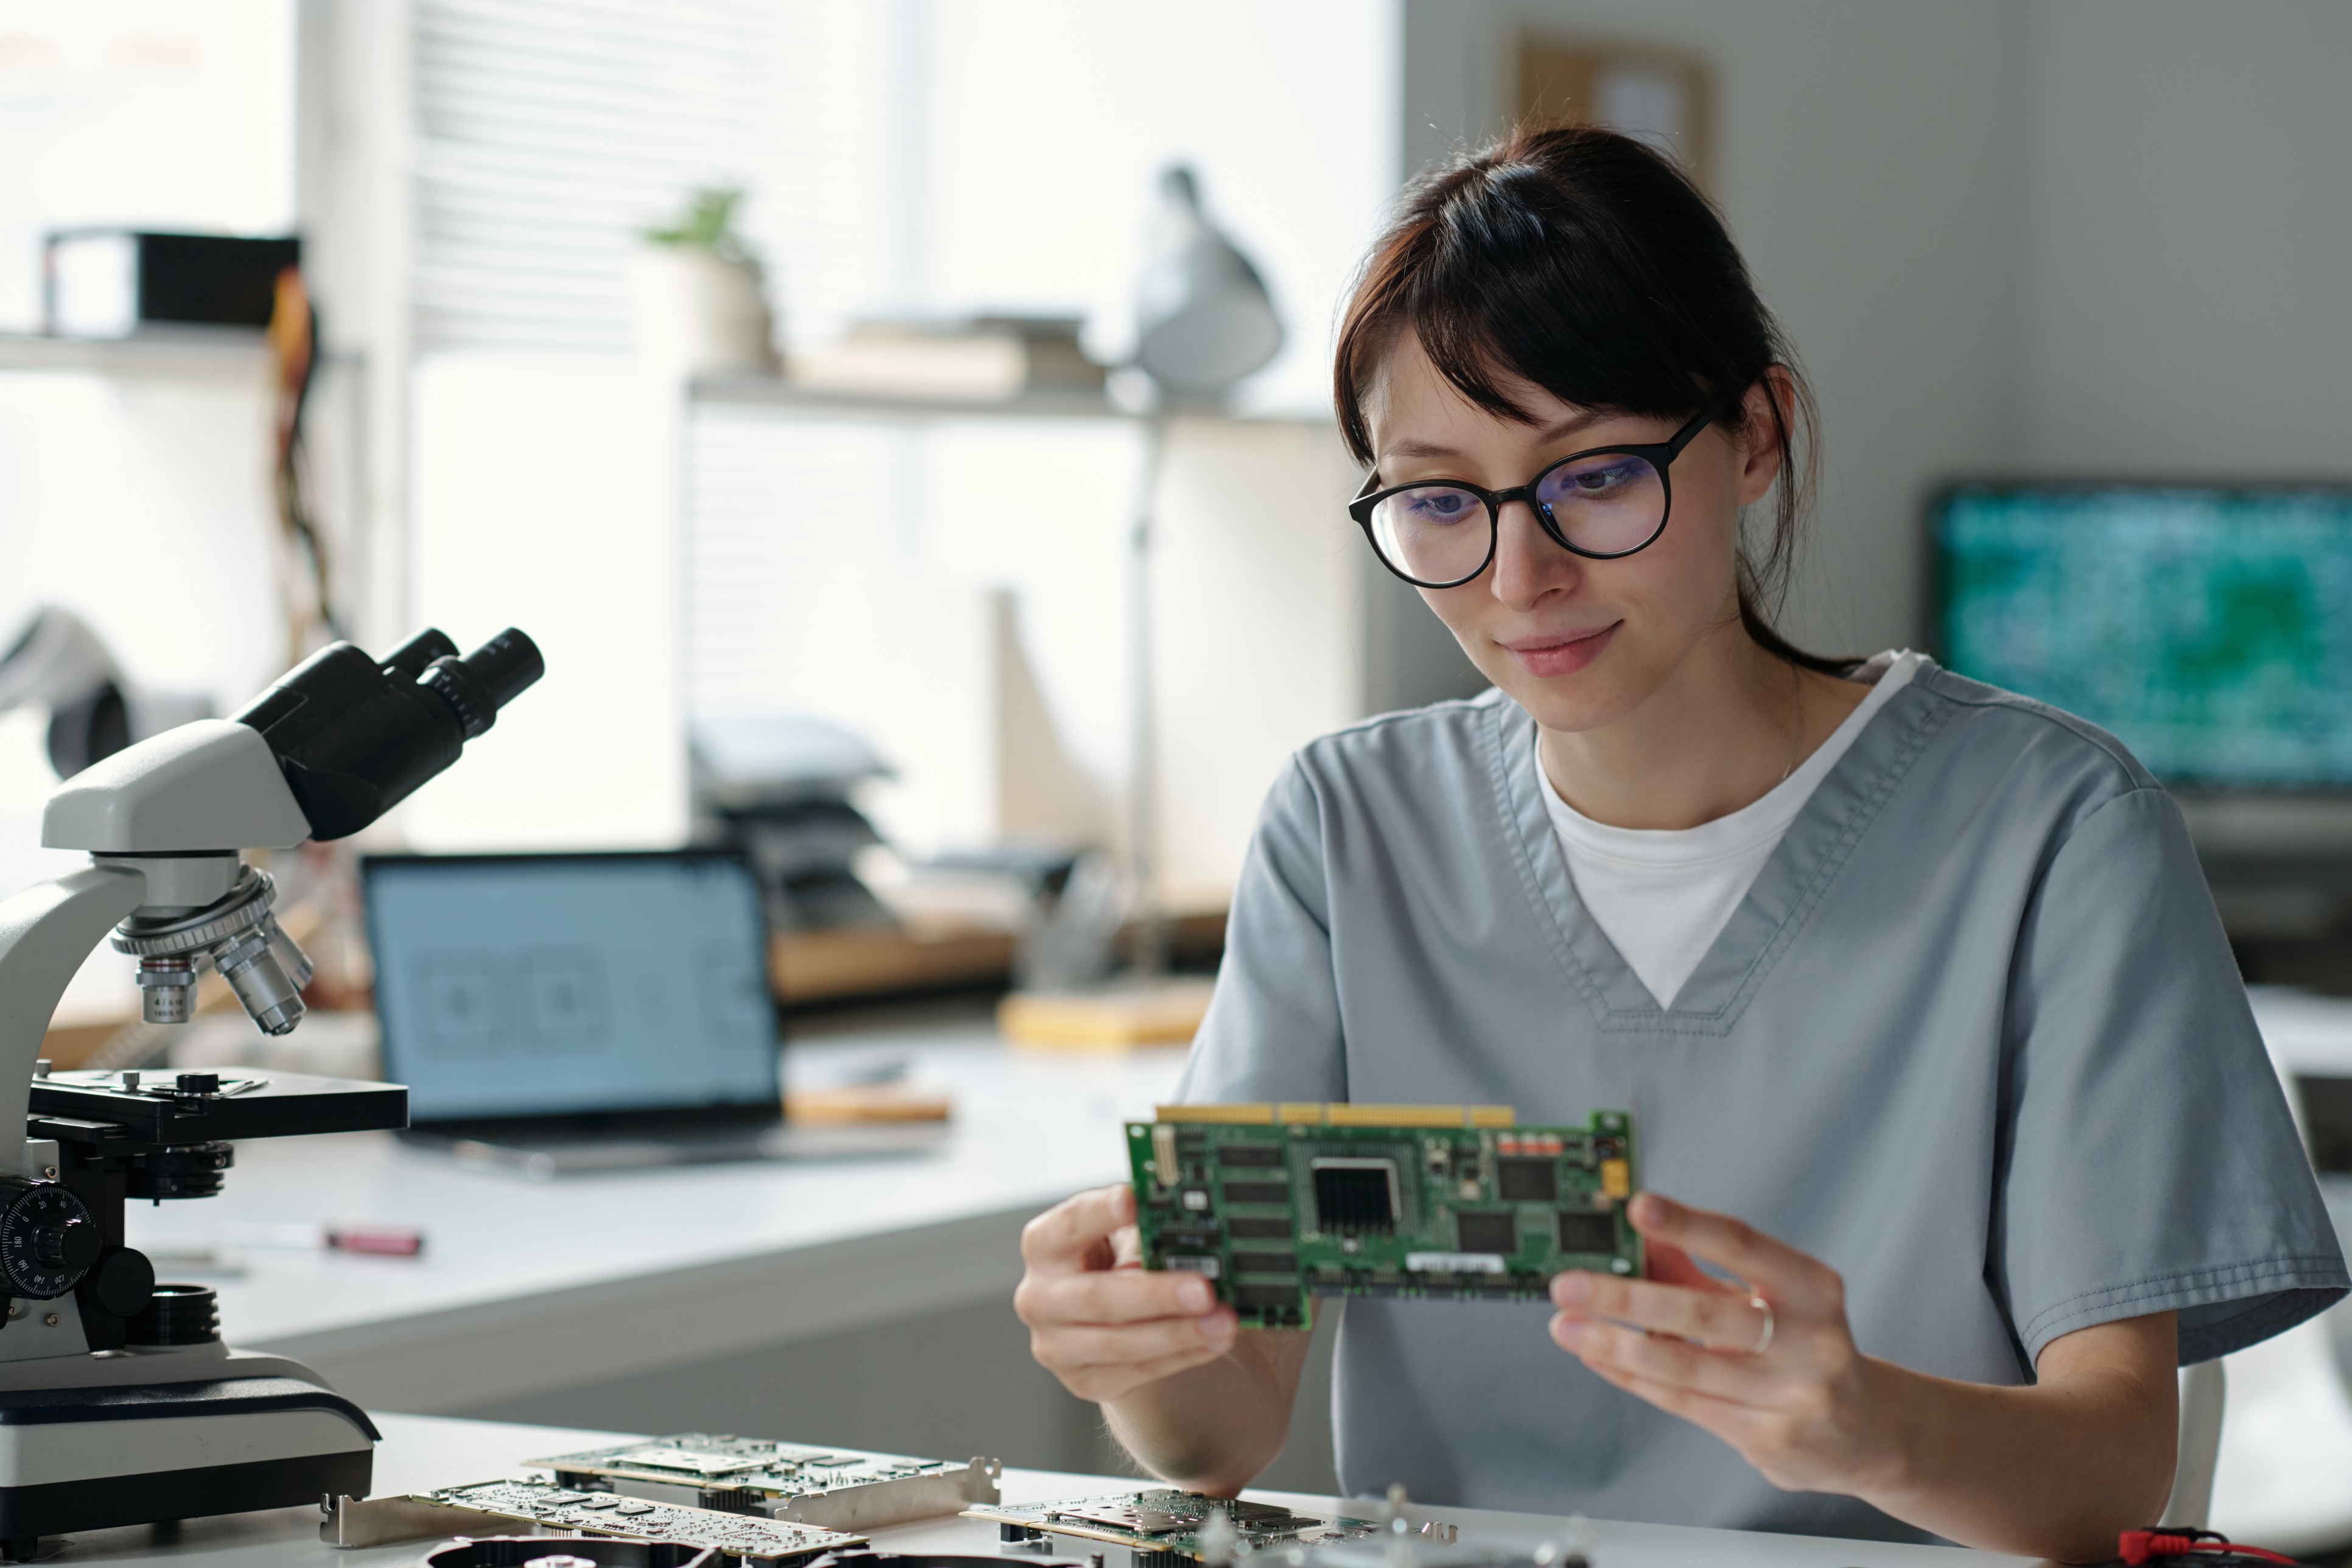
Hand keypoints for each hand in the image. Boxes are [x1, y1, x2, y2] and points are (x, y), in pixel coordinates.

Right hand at [1015, 1184, 1239, 1402]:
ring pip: (1119, 1343)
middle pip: (1098, 1297)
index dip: (1101, 1213)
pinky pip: (1135, 1372)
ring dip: (1179, 1334)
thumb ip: (1146, 1235)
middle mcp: (1040, 1296)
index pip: (1071, 1223)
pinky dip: (1180, 1357)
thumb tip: (1198, 1244)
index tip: (1132, 1201)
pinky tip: (1212, 1343)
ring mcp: (1056, 1344)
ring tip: (1222, 1323)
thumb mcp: (1121, 1236)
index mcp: (1045, 1244)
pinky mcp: (1081, 1379)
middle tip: (1203, 1291)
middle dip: (1156, 1295)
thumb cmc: (1111, 1261)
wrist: (1094, 1313)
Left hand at [1547, 1191, 1897, 1496]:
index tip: (1636, 1206)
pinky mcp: (1770, 1440)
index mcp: (1812, 1287)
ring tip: (1566, 1326)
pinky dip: (1633, 1378)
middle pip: (1704, 1313)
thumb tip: (1638, 1234)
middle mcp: (1811, 1340)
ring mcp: (1794, 1395)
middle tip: (1568, 1284)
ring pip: (1686, 1367)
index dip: (1688, 1224)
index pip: (1743, 1245)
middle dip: (1626, 1297)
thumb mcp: (1767, 1298)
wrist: (1867, 1433)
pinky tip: (1597, 1357)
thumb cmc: (1805, 1349)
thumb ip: (1701, 1268)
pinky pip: (1685, 1403)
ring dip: (1614, 1345)